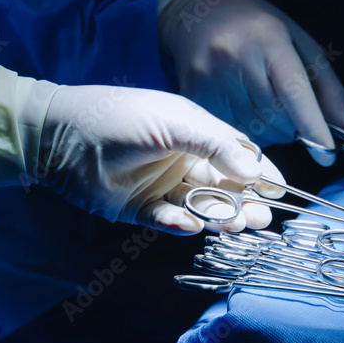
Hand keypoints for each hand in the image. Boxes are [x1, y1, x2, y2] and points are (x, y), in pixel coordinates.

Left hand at [38, 85, 285, 233]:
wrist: (61, 136)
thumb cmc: (121, 117)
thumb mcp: (174, 122)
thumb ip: (216, 144)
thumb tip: (257, 169)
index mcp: (195, 132)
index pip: (239, 154)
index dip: (262, 173)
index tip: (282, 193)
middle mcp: (183, 159)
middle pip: (225, 185)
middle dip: (246, 201)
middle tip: (261, 218)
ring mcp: (162, 184)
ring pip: (201, 205)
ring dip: (219, 215)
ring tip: (234, 224)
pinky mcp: (140, 208)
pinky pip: (167, 220)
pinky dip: (179, 224)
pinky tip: (188, 225)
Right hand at [158, 0, 343, 164]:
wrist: (196, 12)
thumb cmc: (255, 27)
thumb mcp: (298, 41)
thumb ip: (325, 85)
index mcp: (268, 38)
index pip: (294, 91)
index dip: (313, 127)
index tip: (328, 153)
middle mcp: (236, 58)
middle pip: (276, 118)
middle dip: (293, 127)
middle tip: (291, 113)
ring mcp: (210, 78)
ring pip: (255, 130)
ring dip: (271, 130)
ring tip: (265, 104)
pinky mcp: (193, 95)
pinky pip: (230, 131)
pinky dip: (246, 129)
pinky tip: (243, 106)